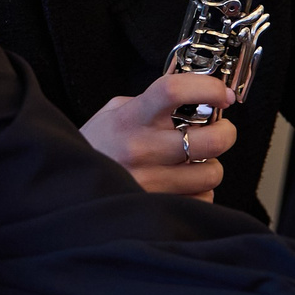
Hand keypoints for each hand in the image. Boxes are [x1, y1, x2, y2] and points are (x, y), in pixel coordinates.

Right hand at [84, 73, 233, 198]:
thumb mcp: (114, 112)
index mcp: (131, 118)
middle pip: (209, 140)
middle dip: (225, 133)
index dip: (207, 87)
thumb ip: (151, 102)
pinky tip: (184, 184)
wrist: (69, 186)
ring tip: (195, 162)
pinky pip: (201, 199)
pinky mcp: (156, 207)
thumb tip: (196, 98)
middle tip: (220, 130)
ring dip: (210, 166)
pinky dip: (200, 191)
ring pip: (210, 173)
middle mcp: (140, 149)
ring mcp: (148, 182)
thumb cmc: (97, 146)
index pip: (174, 91)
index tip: (222, 93)